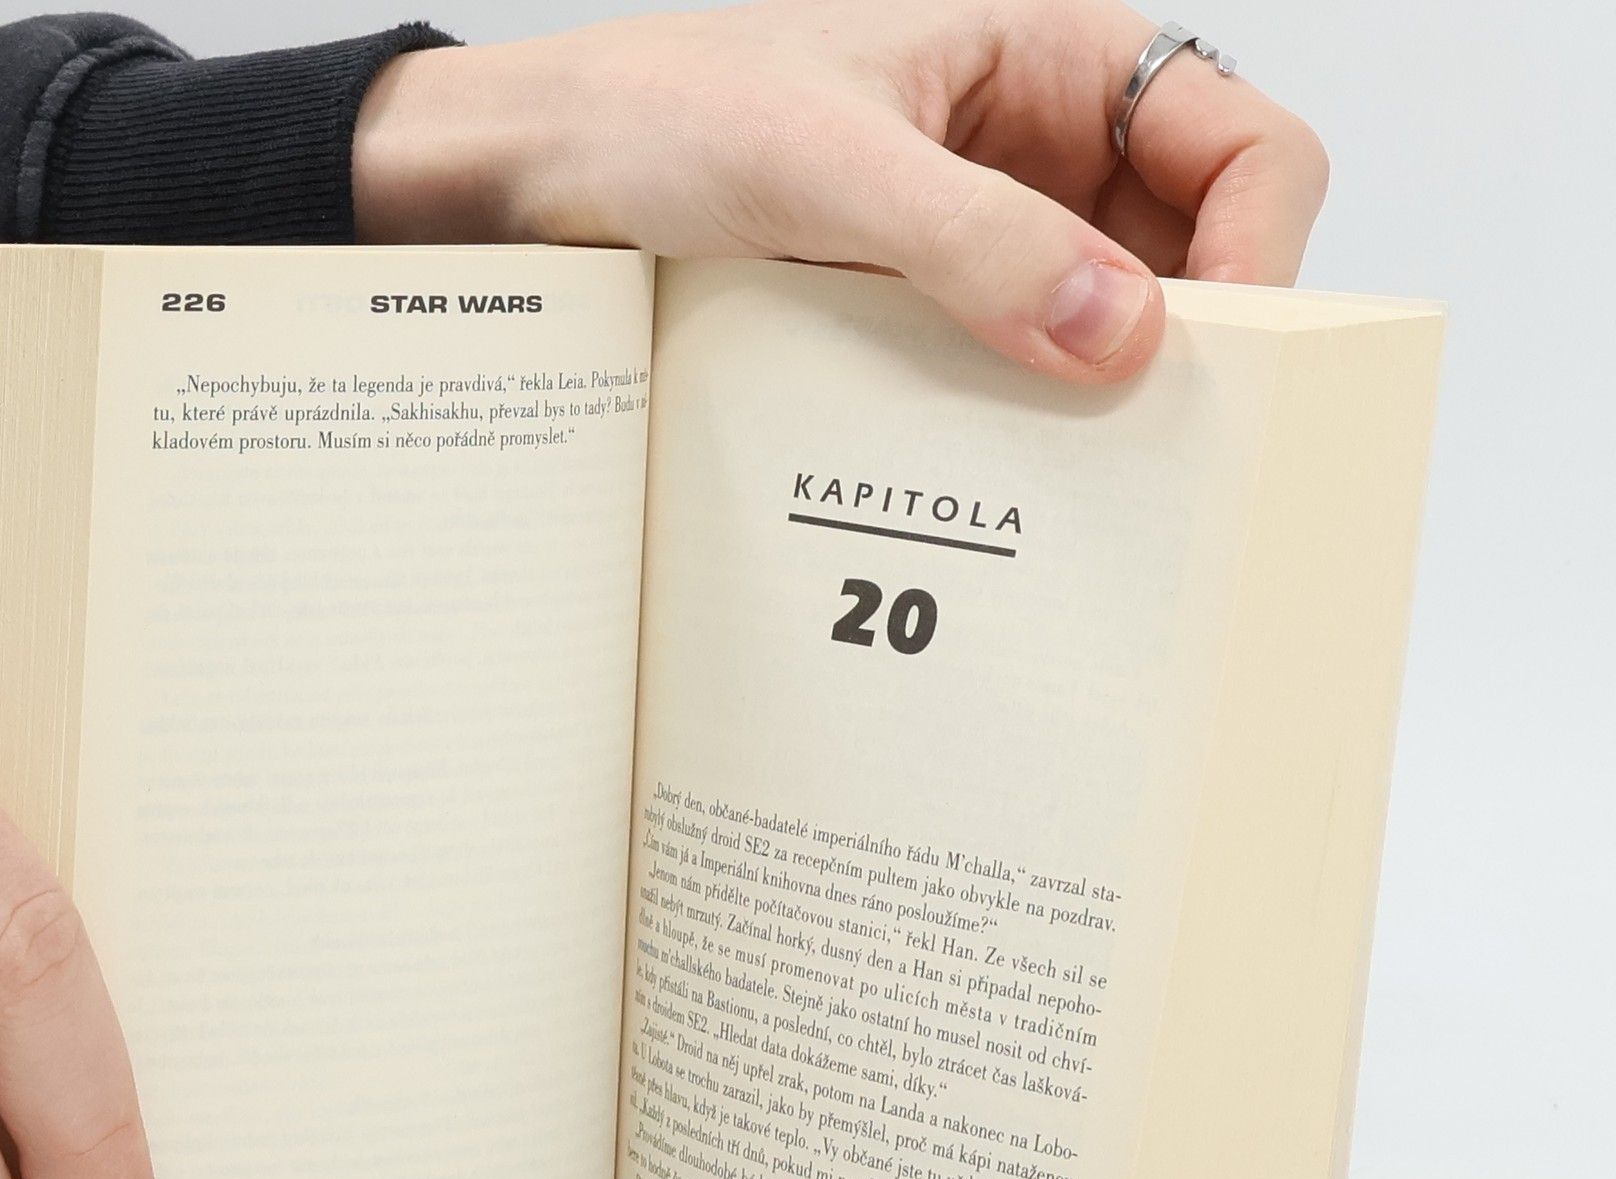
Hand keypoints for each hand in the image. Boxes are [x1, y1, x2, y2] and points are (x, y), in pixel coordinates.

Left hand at [355, 0, 1327, 382]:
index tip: (1211, 361)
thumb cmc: (668, 113)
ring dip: (1103, 404)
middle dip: (1193, 352)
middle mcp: (1043, 154)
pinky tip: (998, 475)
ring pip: (1108, 330)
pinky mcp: (931, 314)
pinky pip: (1017, 373)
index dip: (1260, 253)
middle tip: (1158, 458)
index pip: (1241, 148)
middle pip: (1194, 256)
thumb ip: (972, 241)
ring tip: (1078, 485)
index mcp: (1054, 63)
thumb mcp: (824, 167)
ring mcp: (989, 241)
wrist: (547, 176)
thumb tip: (1118, 333)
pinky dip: (1023, 424)